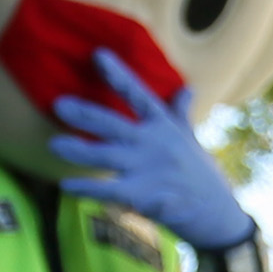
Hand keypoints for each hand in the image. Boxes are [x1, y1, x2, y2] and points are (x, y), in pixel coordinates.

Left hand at [46, 50, 252, 254]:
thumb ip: (181, 113)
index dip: (118, 75)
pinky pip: (109, 191)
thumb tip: (188, 88)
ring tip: (54, 145)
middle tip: (59, 104)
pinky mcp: (145, 198)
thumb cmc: (202, 177)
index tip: (98, 55)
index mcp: (164, 126)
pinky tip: (66, 186)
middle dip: (86, 114)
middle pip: (115, 124)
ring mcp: (149, 171)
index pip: (139, 95)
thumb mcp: (192, 140)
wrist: (218, 217)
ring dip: (79, 151)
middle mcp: (155, 144)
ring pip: (107, 157)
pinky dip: (87, 189)